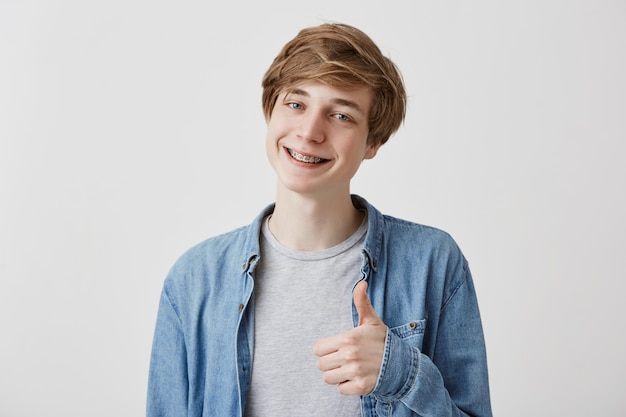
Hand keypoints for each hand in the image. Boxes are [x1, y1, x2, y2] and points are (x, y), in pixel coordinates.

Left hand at [313, 281, 386, 395]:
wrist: (402, 363)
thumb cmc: (381, 341)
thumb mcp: (371, 321)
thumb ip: (361, 302)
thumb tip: (361, 283)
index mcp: (347, 338)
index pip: (317, 348)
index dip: (325, 349)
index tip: (337, 349)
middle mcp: (349, 355)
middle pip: (321, 364)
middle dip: (330, 363)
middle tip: (343, 360)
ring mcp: (355, 372)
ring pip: (328, 378)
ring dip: (337, 375)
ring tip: (350, 369)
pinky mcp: (360, 386)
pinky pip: (340, 389)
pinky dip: (347, 386)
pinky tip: (357, 378)